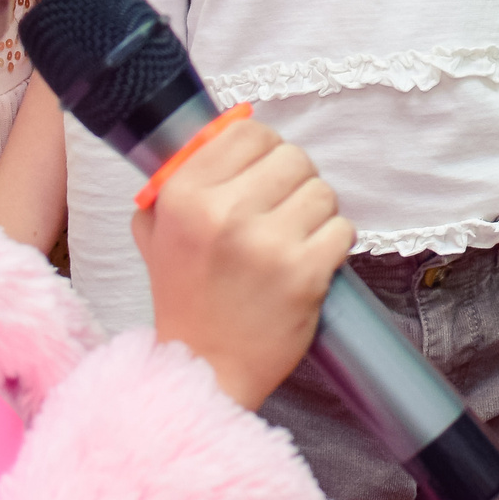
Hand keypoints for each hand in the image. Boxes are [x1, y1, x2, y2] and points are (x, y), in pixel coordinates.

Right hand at [134, 115, 353, 407]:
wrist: (203, 369)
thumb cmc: (184, 297)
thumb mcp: (156, 230)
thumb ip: (175, 178)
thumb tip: (215, 130)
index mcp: (185, 195)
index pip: (248, 131)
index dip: (263, 149)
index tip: (262, 172)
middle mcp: (224, 213)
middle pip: (293, 157)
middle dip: (293, 182)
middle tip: (279, 212)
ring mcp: (267, 244)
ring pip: (322, 191)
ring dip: (315, 214)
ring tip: (291, 241)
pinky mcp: (304, 273)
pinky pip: (342, 229)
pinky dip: (332, 244)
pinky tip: (308, 262)